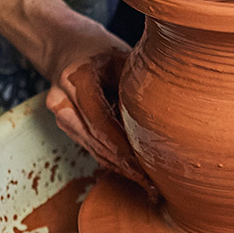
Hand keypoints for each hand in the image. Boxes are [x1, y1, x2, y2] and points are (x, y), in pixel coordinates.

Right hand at [45, 28, 155, 197]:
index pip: (103, 126)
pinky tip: (133, 172)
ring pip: (93, 149)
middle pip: (97, 143)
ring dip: (120, 168)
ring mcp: (60, 115)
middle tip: (154, 188)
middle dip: (126, 167)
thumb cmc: (101, 48)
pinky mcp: (65, 125)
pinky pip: (91, 146)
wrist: (64, 44)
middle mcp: (62, 101)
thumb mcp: (123, 57)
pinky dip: (112, 159)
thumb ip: (139, 85)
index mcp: (76, 80)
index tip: (148, 173)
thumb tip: (173, 117)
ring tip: (148, 186)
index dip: (126, 152)